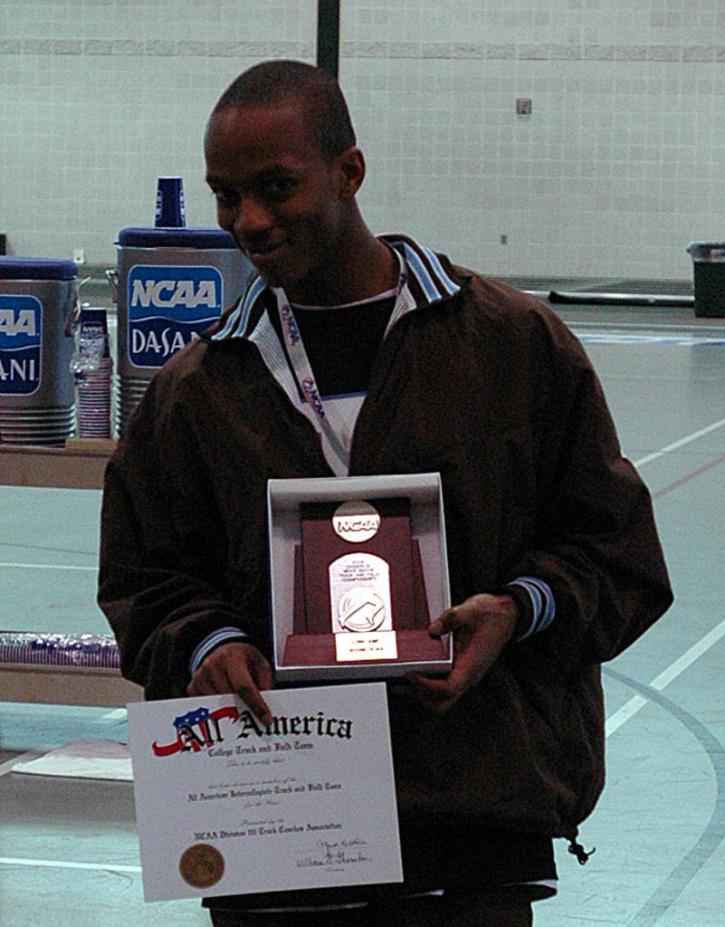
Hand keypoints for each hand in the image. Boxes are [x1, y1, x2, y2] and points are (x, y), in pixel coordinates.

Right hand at [187, 641, 273, 725]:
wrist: (223, 649)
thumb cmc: (244, 658)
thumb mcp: (260, 664)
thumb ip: (265, 684)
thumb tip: (265, 709)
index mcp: (232, 657)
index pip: (243, 686)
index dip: (256, 705)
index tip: (266, 720)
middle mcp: (212, 665)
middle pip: (229, 699)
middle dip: (244, 712)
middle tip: (256, 723)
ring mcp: (200, 677)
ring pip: (217, 707)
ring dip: (230, 714)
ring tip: (241, 714)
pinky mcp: (192, 688)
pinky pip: (206, 709)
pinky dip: (217, 713)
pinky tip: (226, 710)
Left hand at [401, 593, 518, 713]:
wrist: (505, 614)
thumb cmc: (491, 614)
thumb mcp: (471, 609)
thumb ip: (452, 618)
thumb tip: (433, 630)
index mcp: (472, 665)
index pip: (448, 688)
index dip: (427, 686)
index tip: (410, 674)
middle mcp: (468, 675)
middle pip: (443, 701)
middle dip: (420, 697)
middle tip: (399, 685)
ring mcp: (464, 674)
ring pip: (442, 697)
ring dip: (421, 694)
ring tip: (399, 684)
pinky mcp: (460, 669)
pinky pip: (443, 686)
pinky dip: (426, 685)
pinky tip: (413, 673)